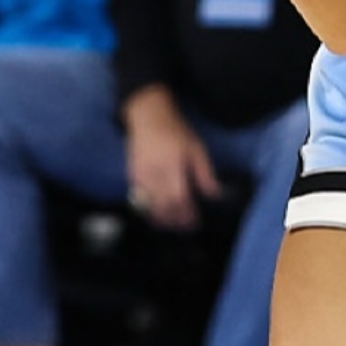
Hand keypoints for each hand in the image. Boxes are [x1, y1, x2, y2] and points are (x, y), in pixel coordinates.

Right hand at [125, 95, 221, 230]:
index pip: (180, 197)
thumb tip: (213, 194)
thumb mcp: (197, 147)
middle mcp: (155, 173)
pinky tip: (158, 216)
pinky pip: (139, 200)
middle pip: (164, 205)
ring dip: (162, 220)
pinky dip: (149, 211)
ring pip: (150, 206)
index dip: (187, 213)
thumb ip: (204, 172)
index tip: (196, 221)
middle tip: (186, 227)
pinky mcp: (131, 177)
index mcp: (173, 164)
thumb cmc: (176, 131)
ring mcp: (140, 176)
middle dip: (176, 220)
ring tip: (174, 225)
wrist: (147, 117)